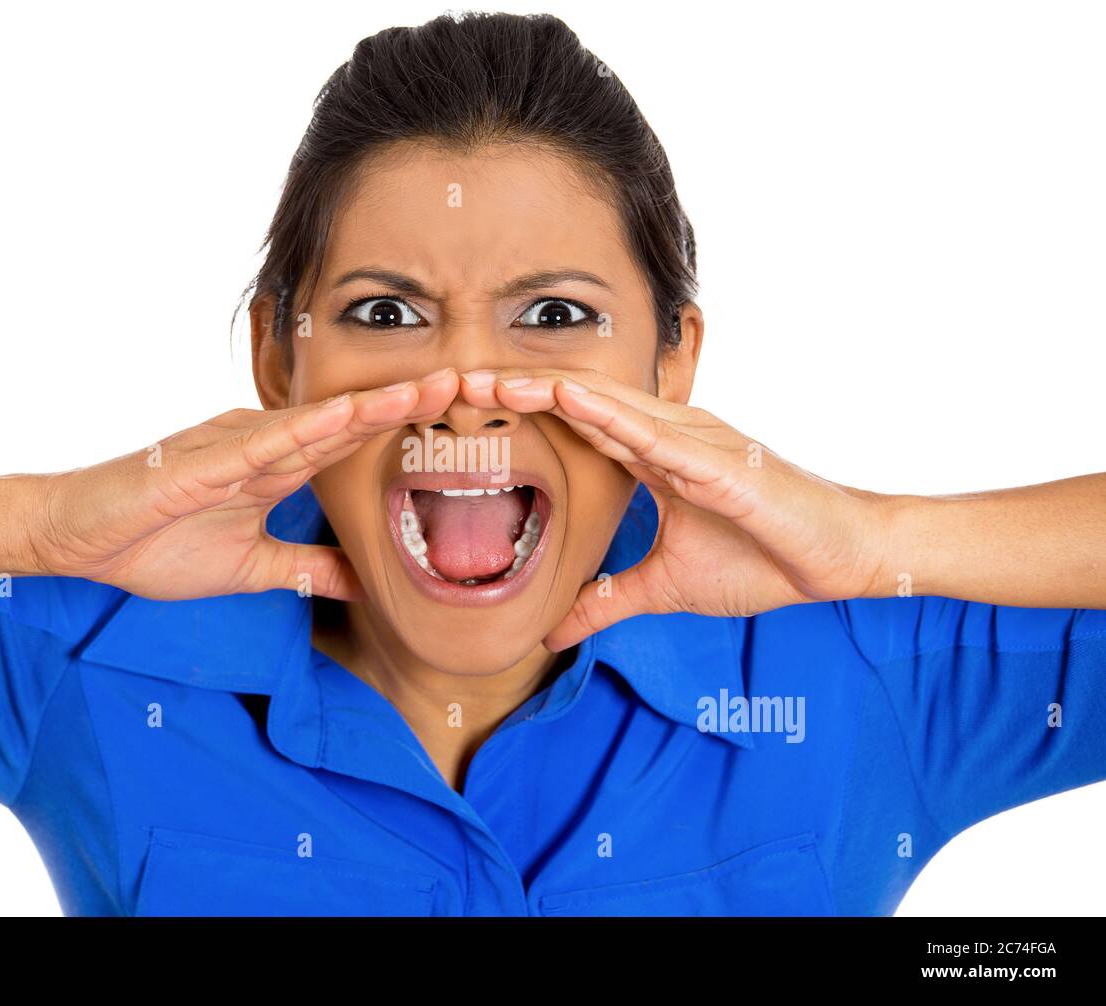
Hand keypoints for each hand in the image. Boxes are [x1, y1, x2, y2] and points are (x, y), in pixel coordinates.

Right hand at [25, 371, 458, 600]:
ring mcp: (236, 446)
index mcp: (276, 469)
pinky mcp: (205, 458)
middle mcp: (263, 445)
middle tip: (470, 381)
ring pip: (319, 421)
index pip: (352, 446)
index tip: (457, 420)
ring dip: (376, 405)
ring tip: (432, 386)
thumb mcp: (252, 570)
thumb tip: (364, 587)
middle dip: (409, 403)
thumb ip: (308, 571)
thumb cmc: (154, 544)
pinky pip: (266, 442)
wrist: (77, 538)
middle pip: (349, 421)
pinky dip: (310, 429)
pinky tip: (350, 416)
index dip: (404, 431)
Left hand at [459, 368, 891, 649]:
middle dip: (516, 391)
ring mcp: (695, 442)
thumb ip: (606, 601)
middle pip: (579, 404)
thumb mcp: (664, 589)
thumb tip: (551, 631)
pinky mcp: (722, 462)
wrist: (838, 561)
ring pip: (610, 407)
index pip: (575, 425)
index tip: (462, 409)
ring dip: (547, 391)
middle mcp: (667, 436)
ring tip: (491, 380)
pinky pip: (658, 435)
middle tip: (451, 378)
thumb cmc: (762, 560)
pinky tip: (570, 401)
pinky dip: (612, 417)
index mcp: (653, 456)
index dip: (520, 413)